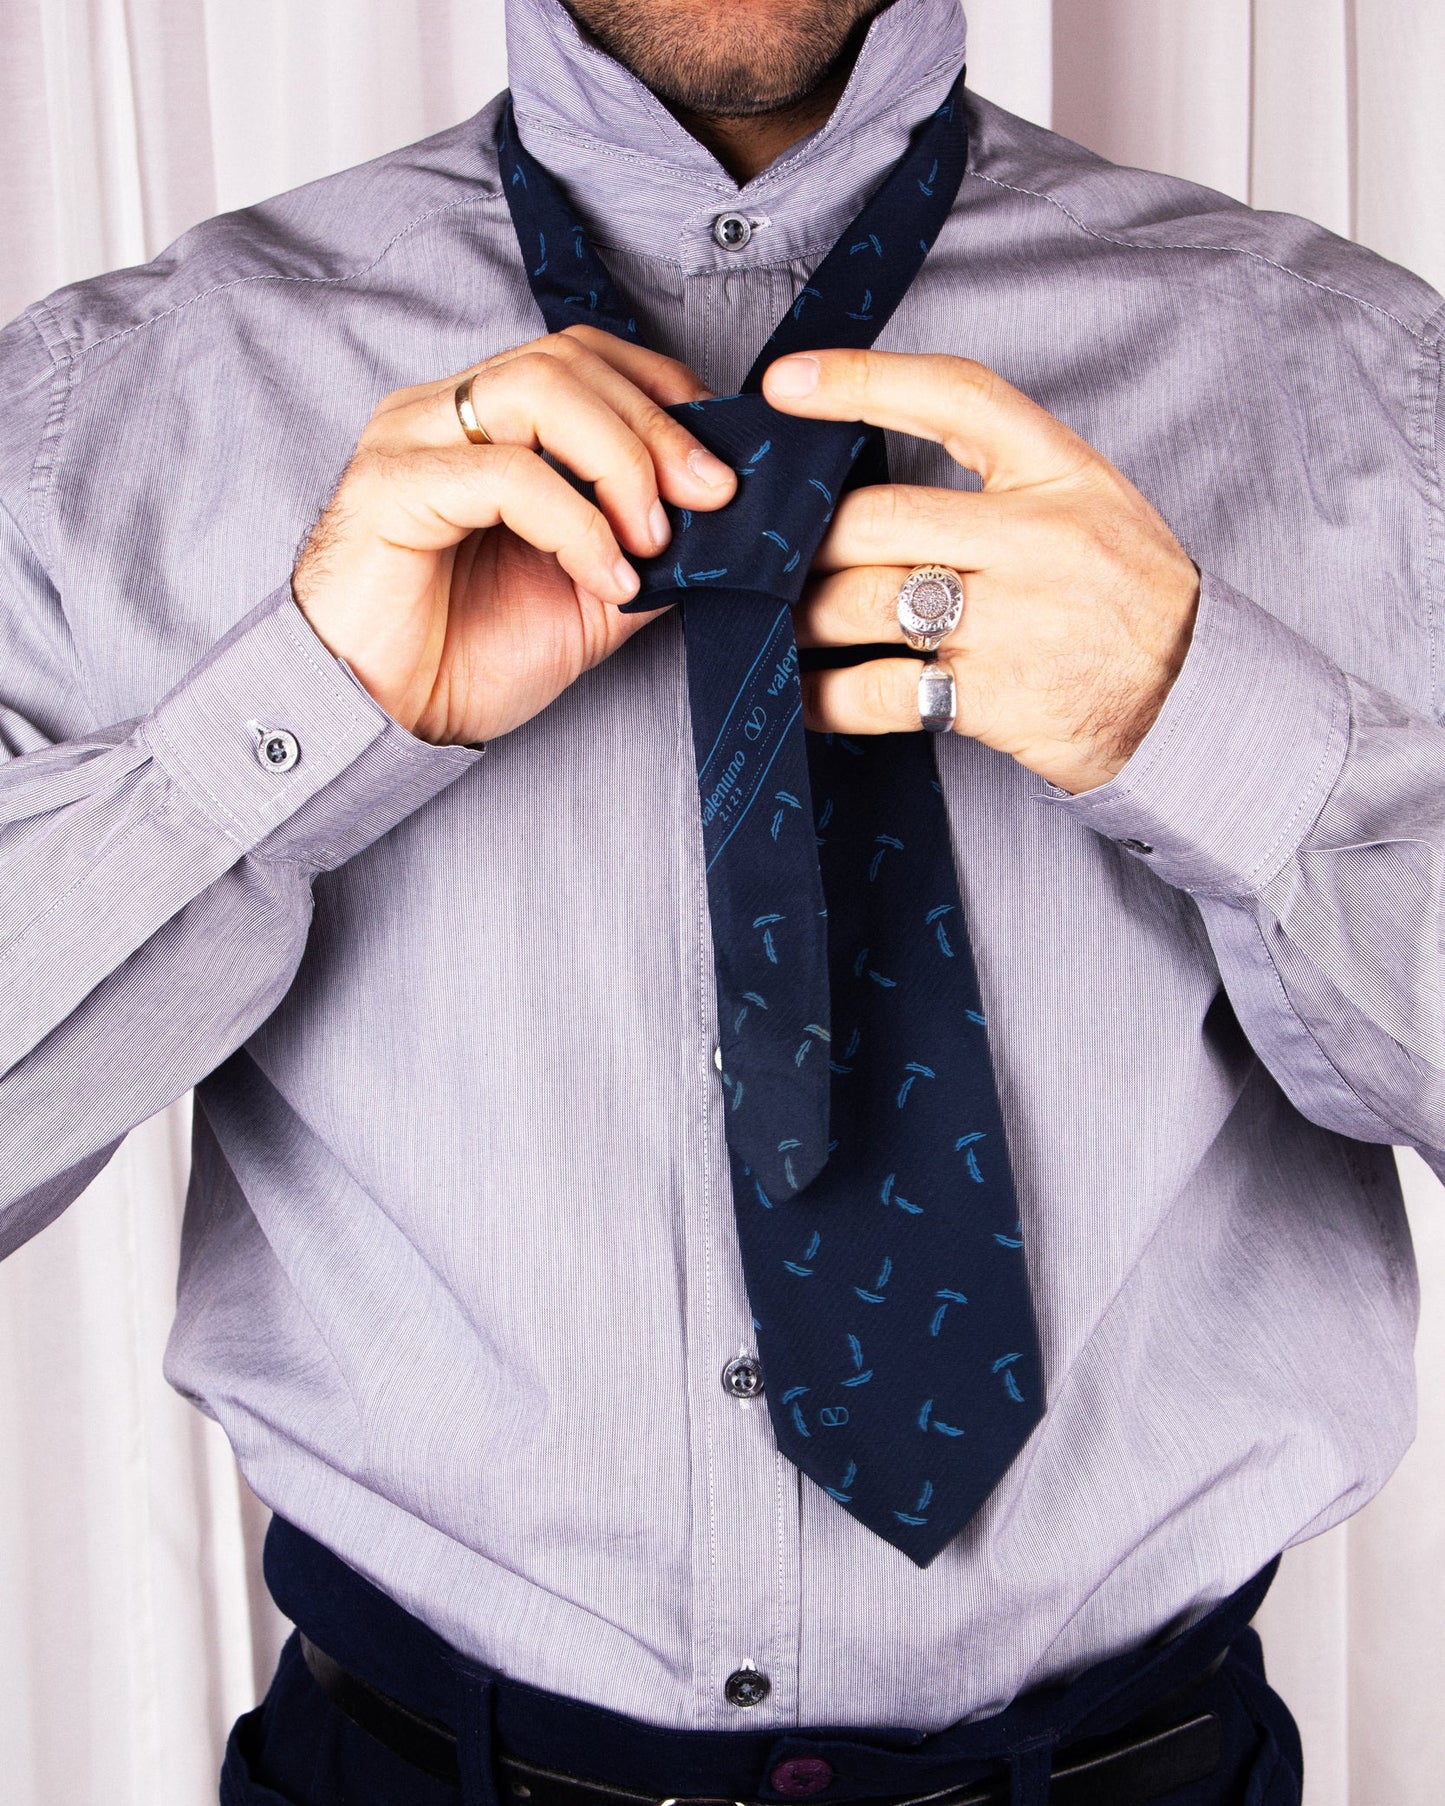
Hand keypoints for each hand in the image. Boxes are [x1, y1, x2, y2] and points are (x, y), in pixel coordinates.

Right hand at [292, 325, 735, 744]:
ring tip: (654, 539)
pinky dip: (577, 523)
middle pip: (569, 360)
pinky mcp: (392, 485)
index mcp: (484, 422)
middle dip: (658, 426)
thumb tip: (724, 521)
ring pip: (538, 391)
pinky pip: (505, 475)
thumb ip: (647, 548)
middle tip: (712, 495)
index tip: (722, 463)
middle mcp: (443, 412)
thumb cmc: (465, 656)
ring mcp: (411, 439)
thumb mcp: (589, 597)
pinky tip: (607, 576)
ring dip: (621, 460)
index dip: (663, 394)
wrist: (382, 717)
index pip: (584, 357)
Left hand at [761, 350, 1200, 793]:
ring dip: (801, 617)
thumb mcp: (1092, 507)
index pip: (953, 395)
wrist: (1193, 704)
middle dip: (803, 541)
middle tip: (764, 554)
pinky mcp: (992, 696)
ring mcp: (1013, 620)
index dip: (861, 380)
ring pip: (862, 603)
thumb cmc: (1130, 602)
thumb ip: (1000, 485)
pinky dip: (821, 696)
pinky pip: (875, 690)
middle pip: (875, 517)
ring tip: (777, 621)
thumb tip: (872, 481)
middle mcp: (1036, 539)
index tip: (785, 382)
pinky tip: (800, 695)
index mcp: (1062, 473)